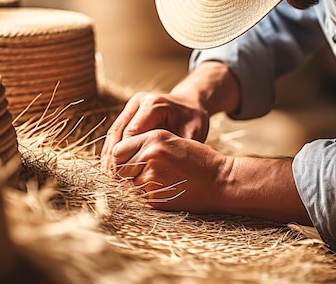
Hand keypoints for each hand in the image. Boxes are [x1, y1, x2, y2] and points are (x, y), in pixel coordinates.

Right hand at [100, 91, 208, 169]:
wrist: (190, 103)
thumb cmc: (195, 120)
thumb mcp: (193, 134)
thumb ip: (178, 150)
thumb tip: (164, 173)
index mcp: (153, 105)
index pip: (130, 134)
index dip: (125, 157)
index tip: (127, 177)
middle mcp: (138, 102)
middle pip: (117, 133)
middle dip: (114, 158)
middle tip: (114, 181)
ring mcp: (130, 106)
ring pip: (112, 133)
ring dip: (109, 155)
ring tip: (110, 178)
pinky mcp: (127, 113)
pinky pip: (115, 134)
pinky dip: (112, 151)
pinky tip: (114, 169)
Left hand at [110, 129, 232, 213]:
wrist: (220, 180)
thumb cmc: (196, 160)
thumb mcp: (171, 140)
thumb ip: (144, 144)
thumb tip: (115, 157)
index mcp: (153, 138)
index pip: (118, 150)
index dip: (121, 159)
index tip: (128, 164)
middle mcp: (150, 155)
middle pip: (119, 169)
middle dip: (127, 174)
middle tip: (144, 176)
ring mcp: (152, 177)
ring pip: (128, 186)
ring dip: (137, 187)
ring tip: (160, 183)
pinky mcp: (156, 197)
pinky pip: (140, 198)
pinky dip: (147, 197)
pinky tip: (165, 192)